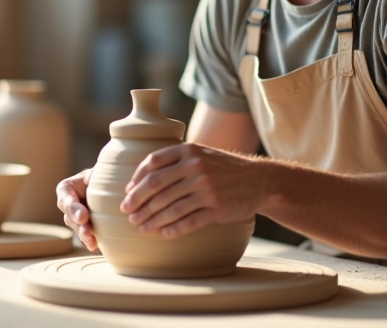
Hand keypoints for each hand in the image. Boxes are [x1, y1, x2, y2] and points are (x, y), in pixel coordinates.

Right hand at [56, 169, 97, 251]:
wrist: (108, 186)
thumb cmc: (100, 175)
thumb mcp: (96, 171)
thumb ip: (94, 174)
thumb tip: (91, 179)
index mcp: (66, 189)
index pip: (66, 199)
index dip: (73, 208)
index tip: (83, 216)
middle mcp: (68, 205)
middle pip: (70, 217)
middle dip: (79, 226)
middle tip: (88, 231)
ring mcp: (75, 218)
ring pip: (77, 229)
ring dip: (84, 236)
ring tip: (93, 242)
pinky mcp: (85, 227)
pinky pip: (86, 236)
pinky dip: (91, 242)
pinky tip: (96, 247)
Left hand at [120, 143, 261, 238]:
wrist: (259, 181)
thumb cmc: (223, 168)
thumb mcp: (201, 154)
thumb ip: (175, 160)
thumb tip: (138, 178)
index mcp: (189, 151)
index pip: (152, 163)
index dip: (136, 180)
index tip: (127, 193)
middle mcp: (196, 167)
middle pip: (156, 186)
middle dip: (137, 202)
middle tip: (127, 213)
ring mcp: (207, 189)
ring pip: (169, 207)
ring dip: (151, 219)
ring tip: (140, 227)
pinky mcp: (217, 209)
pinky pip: (188, 222)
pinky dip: (172, 230)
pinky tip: (163, 234)